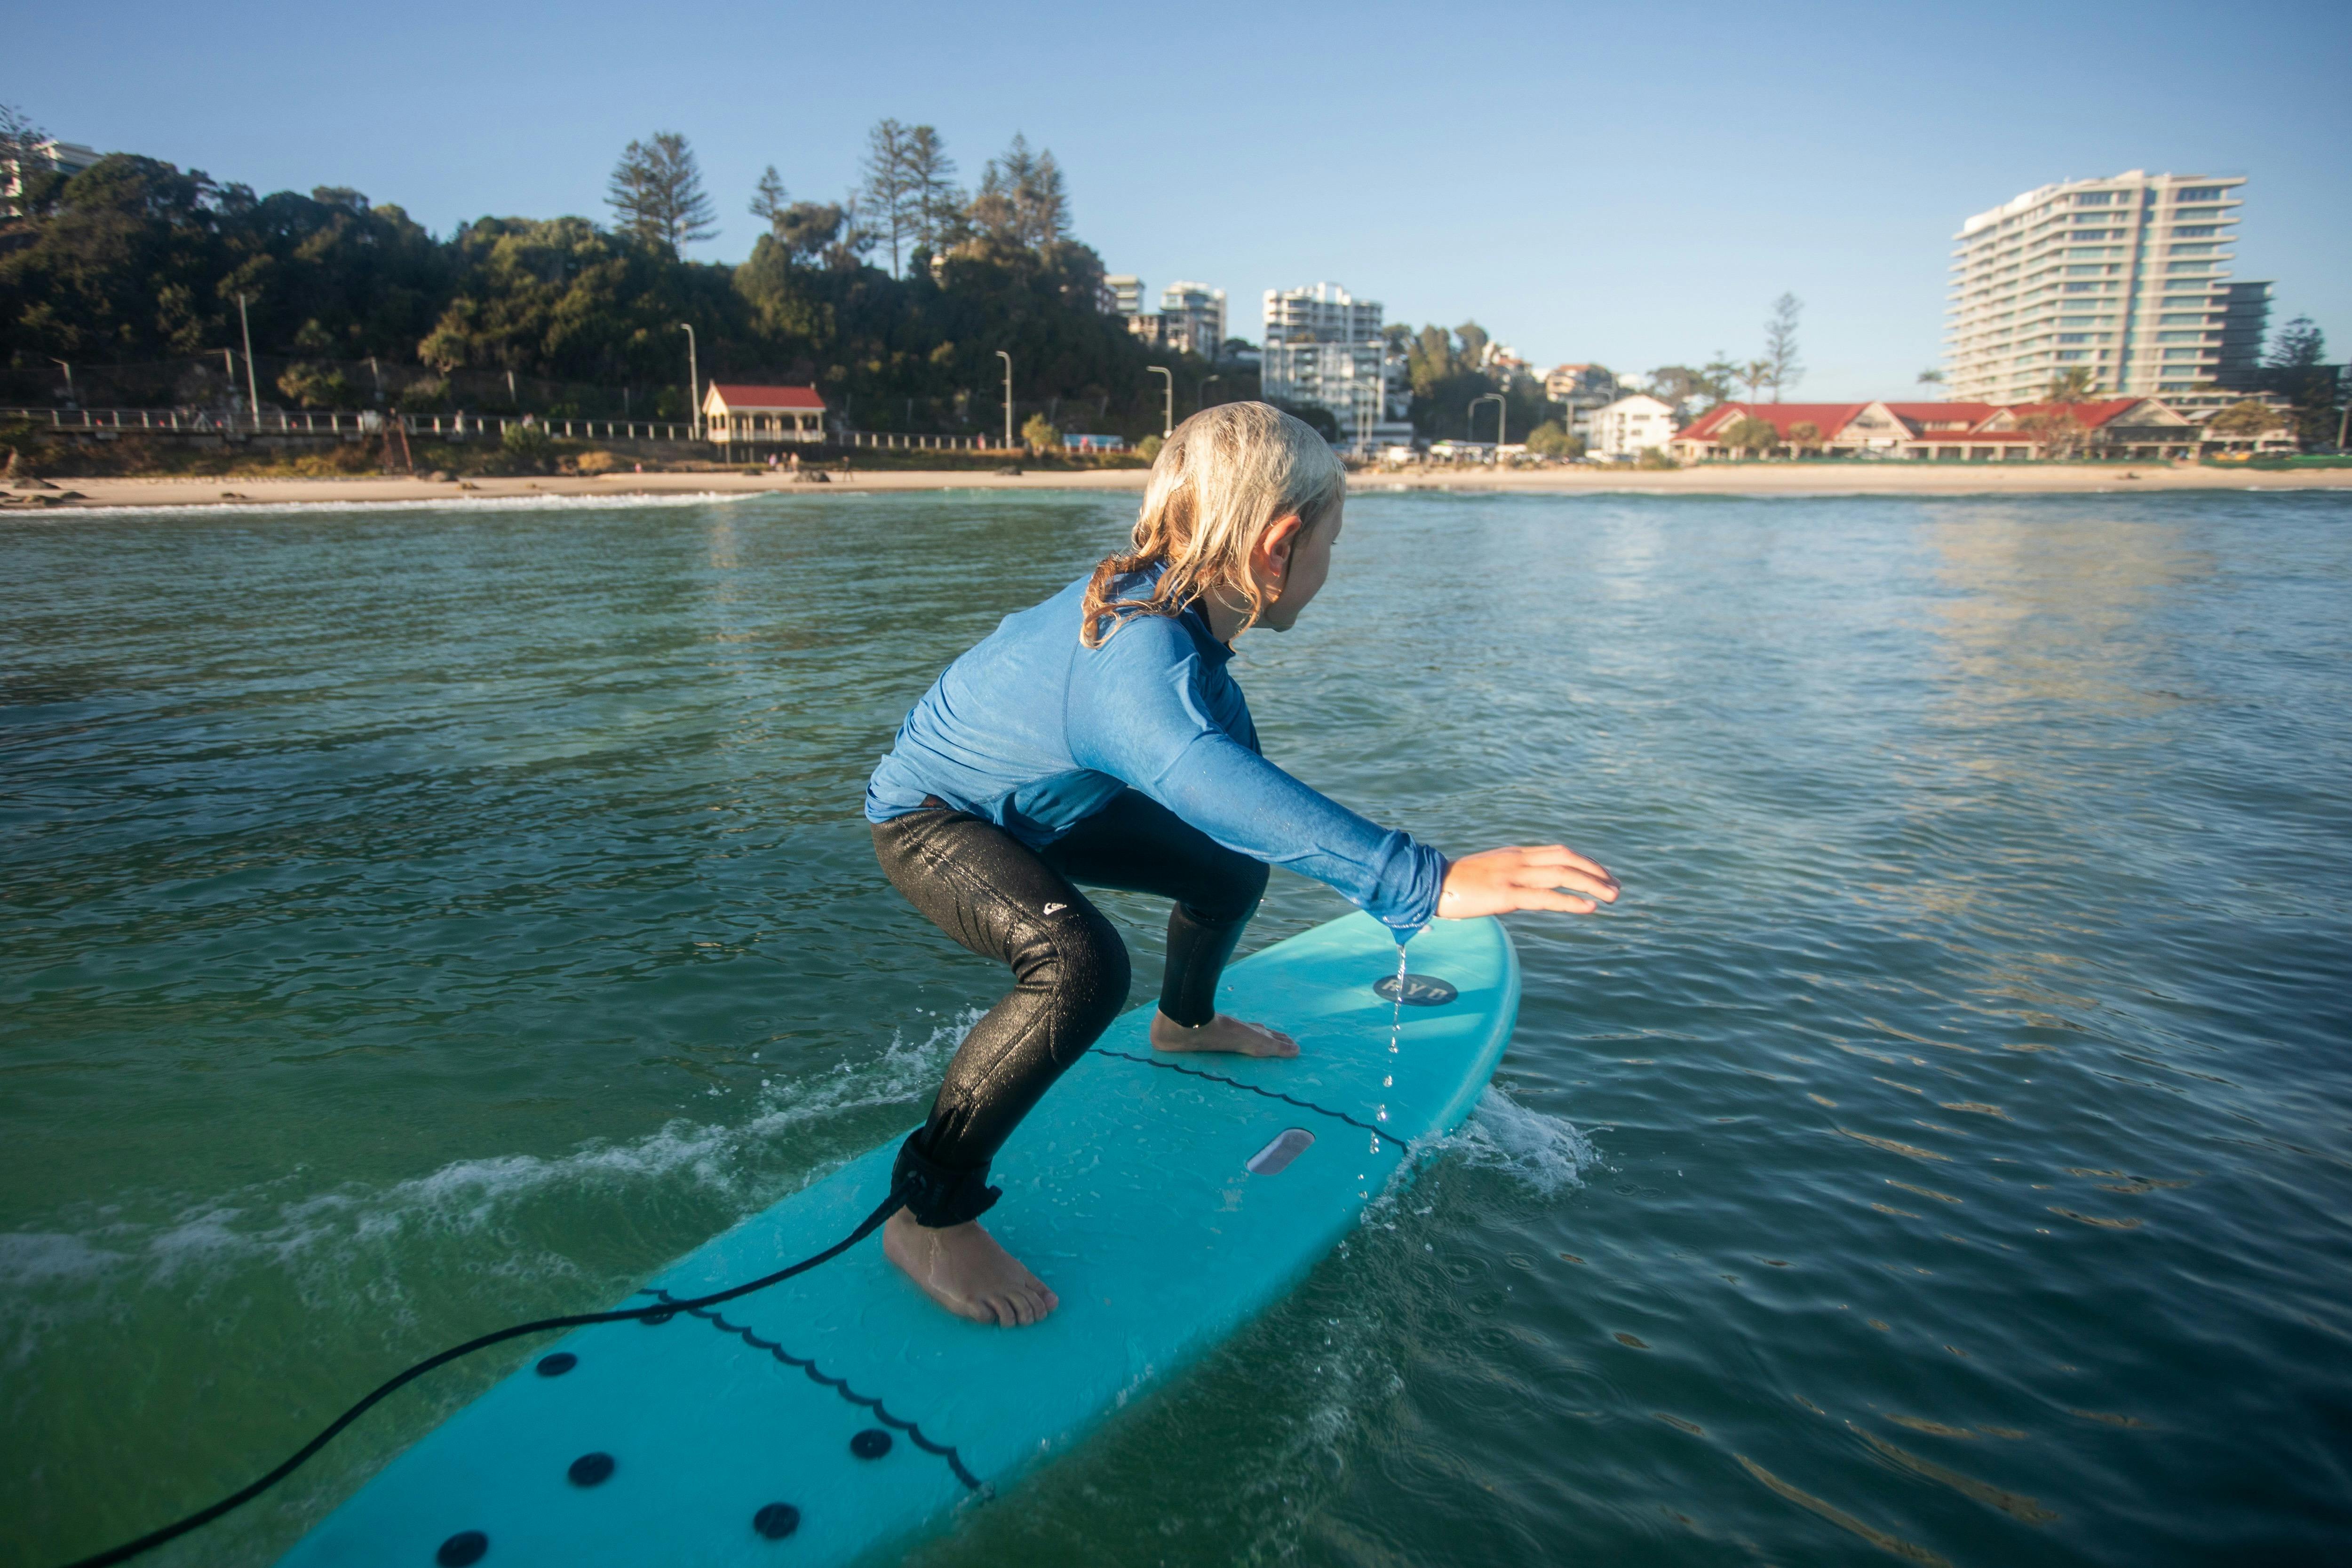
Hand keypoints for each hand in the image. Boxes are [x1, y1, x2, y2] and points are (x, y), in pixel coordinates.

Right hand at [1437, 844, 1618, 918]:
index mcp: (1516, 854)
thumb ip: (1512, 876)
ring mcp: (1513, 876)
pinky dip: (1570, 902)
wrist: (1429, 883)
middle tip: (1617, 887)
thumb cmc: (1457, 883)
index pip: (1560, 852)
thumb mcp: (1491, 873)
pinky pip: (1545, 898)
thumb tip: (1529, 892)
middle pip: (1568, 859)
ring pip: (1562, 875)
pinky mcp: (1506, 894)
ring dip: (1592, 885)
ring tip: (1612, 897)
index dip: (1587, 862)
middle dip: (1596, 872)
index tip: (1603, 875)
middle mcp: (1519, 861)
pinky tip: (1588, 908)